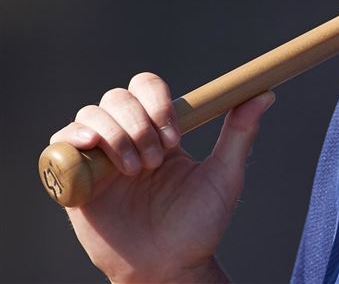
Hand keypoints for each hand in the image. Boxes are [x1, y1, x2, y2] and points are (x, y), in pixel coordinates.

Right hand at [49, 72, 274, 283]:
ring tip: (136, 171)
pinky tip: (91, 149)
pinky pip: (59, 145)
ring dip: (115, 135)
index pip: (147, 87)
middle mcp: (128, 138)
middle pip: (118, 96)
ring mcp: (101, 158)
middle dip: (138, 122)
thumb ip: (240, 133)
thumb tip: (263, 92)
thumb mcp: (224, 176)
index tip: (176, 136)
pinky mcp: (77, 181)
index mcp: (161, 132)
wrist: (168, 267)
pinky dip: (70, 138)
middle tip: (157, 160)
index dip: (158, 101)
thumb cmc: (199, 225)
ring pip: (91, 114)